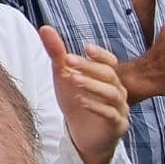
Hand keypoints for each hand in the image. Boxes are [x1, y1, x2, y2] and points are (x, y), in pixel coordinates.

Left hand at [40, 26, 129, 163]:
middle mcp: (118, 92)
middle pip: (110, 75)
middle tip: (69, 60)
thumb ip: (57, 53)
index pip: (110, 63)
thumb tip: (44, 27)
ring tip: (73, 79)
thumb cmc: (76, 102)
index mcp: (108, 78)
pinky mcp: (116, 126)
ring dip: (92, 85)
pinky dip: (96, 106)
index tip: (86, 48)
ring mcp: (120, 110)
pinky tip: (81, 101)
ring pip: (112, 94)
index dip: (100, 55)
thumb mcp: (64, 76)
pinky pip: (110, 115)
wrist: (82, 136)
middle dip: (90, 67)